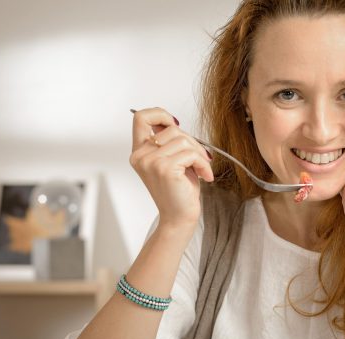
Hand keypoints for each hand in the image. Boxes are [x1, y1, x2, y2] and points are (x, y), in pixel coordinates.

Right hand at [129, 107, 213, 228]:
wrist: (179, 218)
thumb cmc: (179, 190)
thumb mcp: (171, 160)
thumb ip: (168, 142)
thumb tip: (174, 122)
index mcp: (139, 152)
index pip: (140, 117)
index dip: (159, 113)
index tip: (174, 124)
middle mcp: (140, 156)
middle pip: (171, 128)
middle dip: (192, 141)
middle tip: (200, 158)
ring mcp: (151, 162)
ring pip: (183, 140)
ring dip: (199, 153)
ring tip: (202, 168)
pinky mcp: (165, 169)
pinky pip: (190, 153)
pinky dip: (203, 163)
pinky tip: (205, 175)